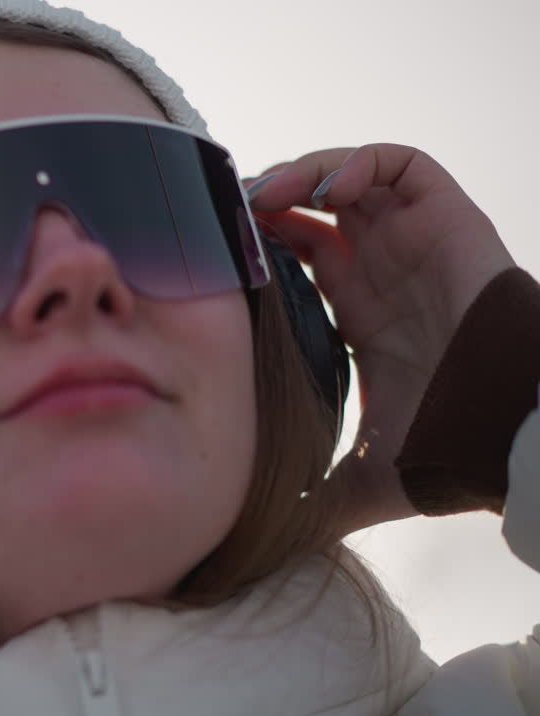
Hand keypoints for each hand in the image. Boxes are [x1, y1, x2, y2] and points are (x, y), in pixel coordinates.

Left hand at [247, 144, 514, 533]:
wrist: (509, 431)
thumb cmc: (449, 448)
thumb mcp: (363, 476)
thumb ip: (315, 501)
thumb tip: (256, 540)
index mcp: (358, 314)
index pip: (296, 261)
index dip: (257, 251)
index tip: (219, 258)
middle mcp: (381, 271)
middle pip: (311, 213)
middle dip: (267, 206)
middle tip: (230, 220)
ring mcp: (412, 242)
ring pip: (348, 178)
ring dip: (300, 175)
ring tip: (265, 199)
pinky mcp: (446, 218)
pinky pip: (401, 164)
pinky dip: (357, 163)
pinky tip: (323, 194)